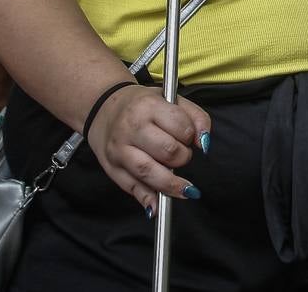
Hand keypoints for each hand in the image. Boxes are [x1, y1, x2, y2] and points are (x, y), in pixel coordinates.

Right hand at [85, 84, 211, 212]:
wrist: (102, 109)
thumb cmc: (142, 105)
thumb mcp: (171, 99)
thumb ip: (196, 117)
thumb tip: (204, 143)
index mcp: (148, 106)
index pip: (181, 126)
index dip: (190, 135)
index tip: (189, 137)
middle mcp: (131, 128)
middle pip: (167, 151)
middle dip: (183, 157)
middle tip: (182, 155)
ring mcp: (119, 150)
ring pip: (148, 172)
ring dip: (171, 185)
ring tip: (186, 190)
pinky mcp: (112, 168)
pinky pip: (131, 188)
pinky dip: (146, 199)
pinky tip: (157, 206)